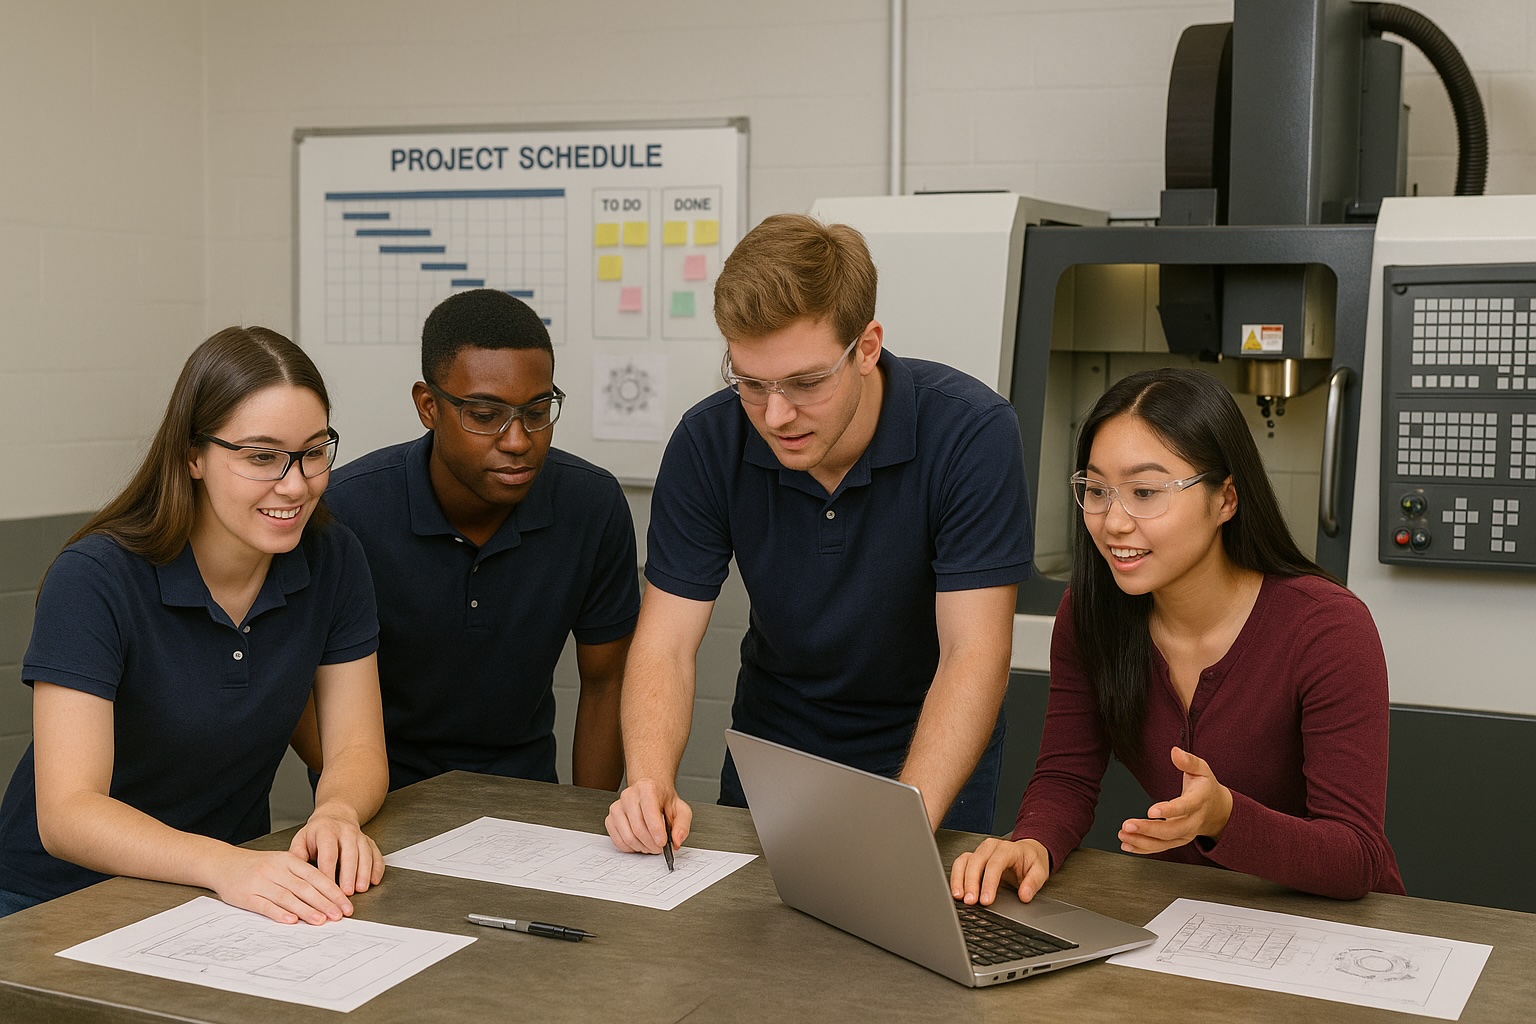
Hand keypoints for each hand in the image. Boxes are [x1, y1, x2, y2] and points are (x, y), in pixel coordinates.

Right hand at [209, 846, 356, 925]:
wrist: (223, 863)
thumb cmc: (258, 866)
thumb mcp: (282, 863)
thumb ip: (302, 875)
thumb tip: (328, 895)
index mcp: (289, 860)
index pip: (316, 876)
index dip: (333, 891)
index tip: (345, 904)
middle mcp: (276, 870)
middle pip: (305, 887)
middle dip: (325, 902)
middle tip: (339, 915)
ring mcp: (261, 882)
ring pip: (287, 897)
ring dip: (306, 910)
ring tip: (321, 920)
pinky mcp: (246, 896)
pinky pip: (265, 906)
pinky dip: (279, 914)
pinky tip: (291, 921)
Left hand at [290, 804, 384, 897]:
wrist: (335, 816)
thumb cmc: (316, 833)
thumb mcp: (301, 839)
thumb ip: (296, 856)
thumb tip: (292, 873)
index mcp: (326, 831)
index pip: (328, 854)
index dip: (328, 872)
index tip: (326, 888)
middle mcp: (346, 832)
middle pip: (350, 854)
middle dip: (349, 875)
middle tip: (347, 893)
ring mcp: (360, 837)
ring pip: (365, 855)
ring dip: (364, 873)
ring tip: (361, 889)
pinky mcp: (370, 842)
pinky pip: (377, 855)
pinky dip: (377, 868)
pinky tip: (374, 880)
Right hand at [605, 778, 691, 854]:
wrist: (650, 794)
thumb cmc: (663, 801)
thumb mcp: (680, 809)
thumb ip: (682, 825)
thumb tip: (677, 840)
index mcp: (647, 788)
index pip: (649, 812)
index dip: (656, 831)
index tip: (663, 843)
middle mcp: (629, 795)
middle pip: (638, 828)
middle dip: (651, 843)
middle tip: (659, 848)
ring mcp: (617, 807)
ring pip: (627, 836)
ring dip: (642, 847)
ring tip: (651, 845)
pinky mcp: (610, 819)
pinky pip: (618, 840)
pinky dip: (630, 848)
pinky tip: (640, 843)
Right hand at [949, 837, 1050, 905]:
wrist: (1027, 851)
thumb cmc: (1031, 860)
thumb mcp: (1040, 871)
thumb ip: (1033, 883)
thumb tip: (1024, 896)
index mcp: (1007, 849)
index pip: (995, 864)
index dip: (988, 882)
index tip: (986, 900)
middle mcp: (991, 847)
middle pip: (976, 862)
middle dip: (971, 883)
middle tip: (970, 901)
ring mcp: (980, 851)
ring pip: (964, 862)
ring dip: (959, 880)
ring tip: (960, 897)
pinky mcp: (973, 857)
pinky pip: (959, 864)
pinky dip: (956, 878)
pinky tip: (957, 891)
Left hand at [1118, 746, 1232, 854]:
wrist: (1218, 811)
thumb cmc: (1206, 788)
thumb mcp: (1202, 770)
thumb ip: (1188, 761)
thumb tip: (1175, 751)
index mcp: (1199, 802)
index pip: (1184, 808)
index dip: (1168, 811)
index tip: (1151, 811)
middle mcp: (1193, 821)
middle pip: (1171, 830)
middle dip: (1148, 830)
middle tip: (1127, 825)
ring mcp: (1185, 834)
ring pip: (1164, 843)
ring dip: (1142, 841)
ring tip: (1123, 835)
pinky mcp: (1177, 841)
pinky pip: (1161, 848)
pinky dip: (1143, 849)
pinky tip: (1127, 845)